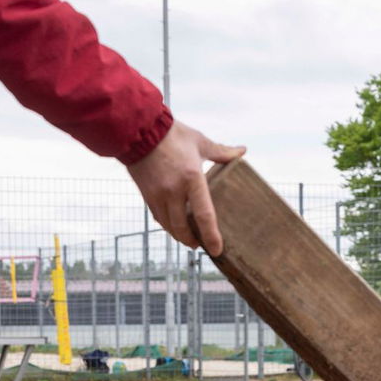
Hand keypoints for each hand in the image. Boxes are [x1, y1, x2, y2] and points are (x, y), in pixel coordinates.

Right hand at [126, 120, 244, 255]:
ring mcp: (158, 194)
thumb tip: (242, 151)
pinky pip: (158, 217)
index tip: (217, 250)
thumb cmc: (172, 134)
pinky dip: (167, 225)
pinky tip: (173, 226)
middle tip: (201, 246)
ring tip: (189, 239)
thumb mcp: (200, 142)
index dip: (211, 236)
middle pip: (183, 228)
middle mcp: (173, 191)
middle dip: (193, 241)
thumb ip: (221, 152)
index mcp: (191, 178)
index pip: (203, 215)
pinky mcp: (146, 195)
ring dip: (179, 236)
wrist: (139, 129)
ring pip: (168, 226)